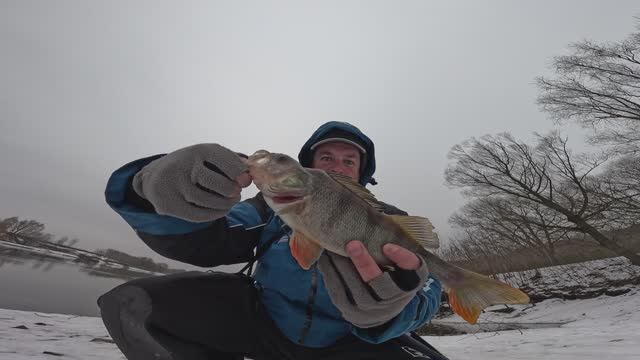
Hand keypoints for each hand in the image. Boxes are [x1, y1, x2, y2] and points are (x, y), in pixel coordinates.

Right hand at [132, 143, 251, 221]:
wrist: (155, 177)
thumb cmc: (191, 166)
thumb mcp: (207, 158)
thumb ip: (231, 164)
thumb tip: (247, 179)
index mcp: (196, 150)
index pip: (224, 159)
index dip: (238, 171)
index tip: (243, 179)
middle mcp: (182, 165)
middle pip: (216, 183)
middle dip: (232, 191)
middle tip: (237, 193)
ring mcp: (172, 185)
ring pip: (208, 201)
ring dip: (225, 205)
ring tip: (231, 202)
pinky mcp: (167, 203)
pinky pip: (197, 215)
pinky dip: (214, 214)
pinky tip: (221, 210)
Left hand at [317, 241, 429, 327]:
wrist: (379, 308)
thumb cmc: (391, 274)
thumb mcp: (402, 263)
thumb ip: (395, 245)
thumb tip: (378, 218)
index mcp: (411, 281)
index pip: (413, 269)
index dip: (402, 258)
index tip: (388, 245)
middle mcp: (393, 298)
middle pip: (380, 282)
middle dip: (364, 262)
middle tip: (352, 243)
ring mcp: (372, 308)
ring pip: (356, 287)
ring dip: (342, 264)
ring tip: (332, 245)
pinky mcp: (351, 312)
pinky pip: (339, 292)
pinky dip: (330, 273)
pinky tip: (325, 258)